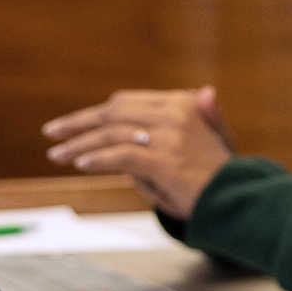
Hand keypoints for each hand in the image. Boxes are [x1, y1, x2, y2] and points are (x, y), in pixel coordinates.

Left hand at [41, 87, 234, 219]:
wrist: (239, 198)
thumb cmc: (223, 172)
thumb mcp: (214, 139)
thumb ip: (201, 116)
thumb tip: (204, 92)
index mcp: (180, 104)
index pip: (126, 102)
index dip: (95, 112)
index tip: (72, 123)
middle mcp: (173, 113)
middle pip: (112, 112)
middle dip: (78, 123)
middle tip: (52, 133)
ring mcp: (168, 136)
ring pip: (112, 133)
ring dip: (80, 144)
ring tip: (57, 155)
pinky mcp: (164, 160)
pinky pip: (122, 155)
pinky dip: (98, 159)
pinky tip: (81, 164)